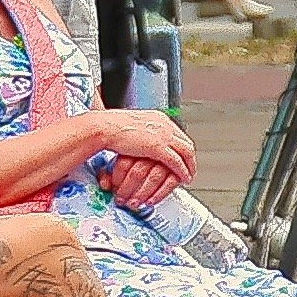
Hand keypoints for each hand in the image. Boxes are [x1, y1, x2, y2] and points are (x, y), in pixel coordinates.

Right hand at [83, 112, 200, 203]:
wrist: (106, 127)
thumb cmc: (111, 127)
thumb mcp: (133, 127)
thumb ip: (142, 132)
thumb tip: (142, 140)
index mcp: (158, 118)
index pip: (177, 132)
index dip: (181, 146)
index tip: (182, 154)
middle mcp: (164, 124)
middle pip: (186, 141)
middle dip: (190, 157)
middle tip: (190, 167)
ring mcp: (163, 135)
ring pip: (186, 152)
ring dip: (190, 165)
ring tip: (189, 175)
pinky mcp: (159, 148)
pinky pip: (177, 162)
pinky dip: (182, 171)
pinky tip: (183, 178)